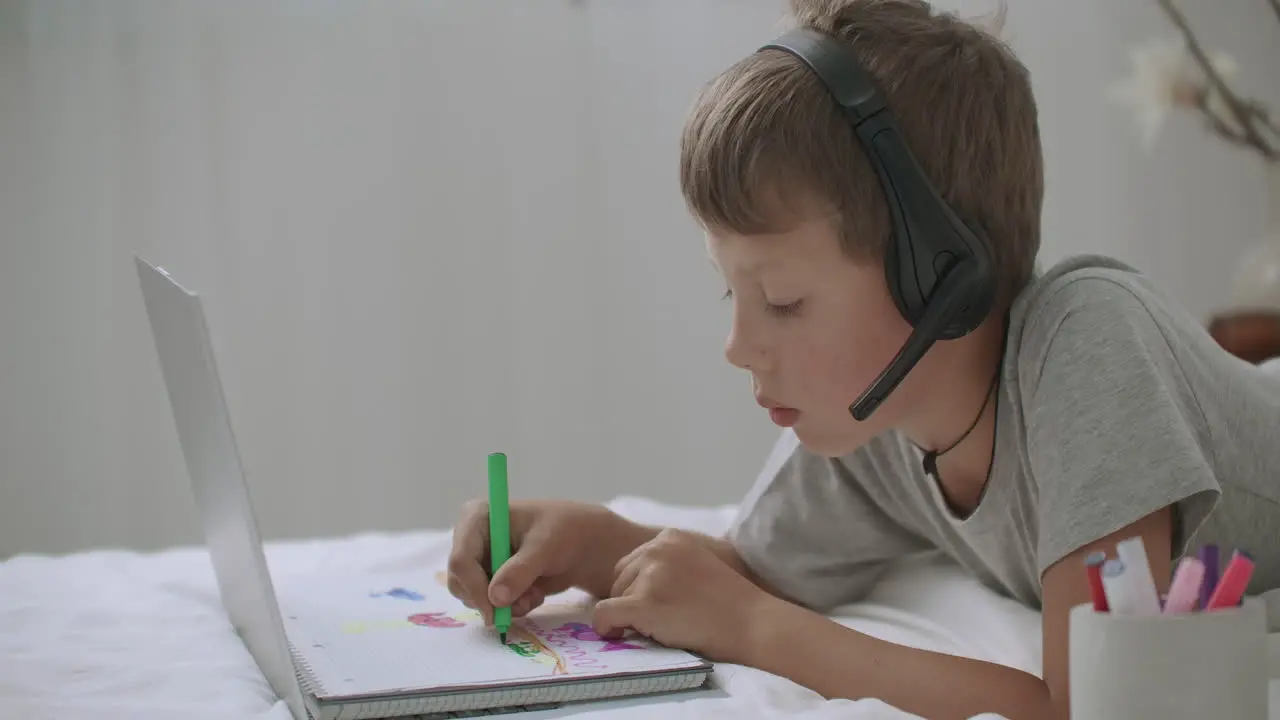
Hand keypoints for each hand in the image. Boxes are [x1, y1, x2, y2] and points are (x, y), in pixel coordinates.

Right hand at [446, 499, 643, 624]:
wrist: (582, 544)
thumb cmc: (564, 532)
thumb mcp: (545, 547)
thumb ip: (520, 571)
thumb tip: (495, 598)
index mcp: (477, 517)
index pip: (461, 559)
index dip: (474, 587)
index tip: (495, 610)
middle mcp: (471, 539)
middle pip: (460, 582)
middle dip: (490, 600)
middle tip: (520, 606)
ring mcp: (479, 561)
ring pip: (473, 598)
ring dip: (505, 605)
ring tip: (534, 593)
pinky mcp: (490, 580)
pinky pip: (489, 605)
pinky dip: (512, 607)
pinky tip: (533, 594)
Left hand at [591, 528, 773, 663]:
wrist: (753, 623)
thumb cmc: (733, 602)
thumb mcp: (699, 564)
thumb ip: (670, 564)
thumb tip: (637, 582)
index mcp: (669, 537)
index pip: (632, 562)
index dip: (639, 588)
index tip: (657, 605)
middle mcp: (656, 549)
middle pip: (619, 578)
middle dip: (630, 600)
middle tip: (656, 621)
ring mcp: (650, 575)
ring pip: (612, 597)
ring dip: (627, 616)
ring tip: (658, 628)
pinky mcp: (644, 603)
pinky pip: (603, 614)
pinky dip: (605, 628)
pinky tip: (618, 635)